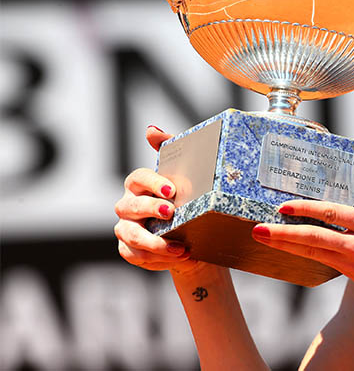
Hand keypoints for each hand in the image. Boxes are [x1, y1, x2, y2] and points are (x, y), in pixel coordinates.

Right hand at [113, 126, 204, 274]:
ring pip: (131, 234)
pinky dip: (155, 258)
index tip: (172, 190)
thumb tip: (151, 130)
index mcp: (139, 185)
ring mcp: (126, 228)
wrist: (193, 237)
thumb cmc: (186, 201)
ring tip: (180, 248)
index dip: (151, 183)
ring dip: (155, 242)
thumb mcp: (186, 175)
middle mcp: (127, 206)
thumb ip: (170, 150)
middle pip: (129, 206)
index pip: (137, 178)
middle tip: (172, 213)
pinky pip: (134, 255)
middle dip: (150, 209)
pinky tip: (176, 257)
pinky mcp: (129, 250)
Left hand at [251, 154, 353, 310]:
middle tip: (259, 228)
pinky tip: (286, 249)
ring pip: (312, 252)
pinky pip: (320, 262)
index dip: (308, 209)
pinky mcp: (351, 276)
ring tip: (262, 237)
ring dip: (284, 245)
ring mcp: (353, 263)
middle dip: (284, 233)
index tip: (285, 206)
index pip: (334, 214)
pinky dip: (301, 254)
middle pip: (315, 238)